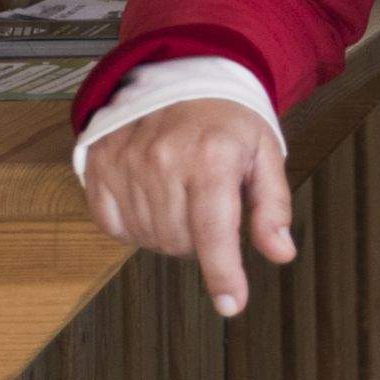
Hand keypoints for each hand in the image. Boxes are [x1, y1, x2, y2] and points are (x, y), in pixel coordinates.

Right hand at [79, 98, 294, 317]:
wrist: (178, 75)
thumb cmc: (227, 120)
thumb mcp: (264, 154)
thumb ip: (273, 206)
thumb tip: (280, 252)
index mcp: (211, 157)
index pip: (214, 232)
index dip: (223, 273)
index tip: (232, 304)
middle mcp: (164, 160)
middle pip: (181, 242)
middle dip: (201, 239)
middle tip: (209, 205)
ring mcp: (125, 162)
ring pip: (149, 238)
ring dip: (169, 232)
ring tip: (182, 195)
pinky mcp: (99, 165)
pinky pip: (114, 226)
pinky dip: (135, 225)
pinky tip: (152, 198)